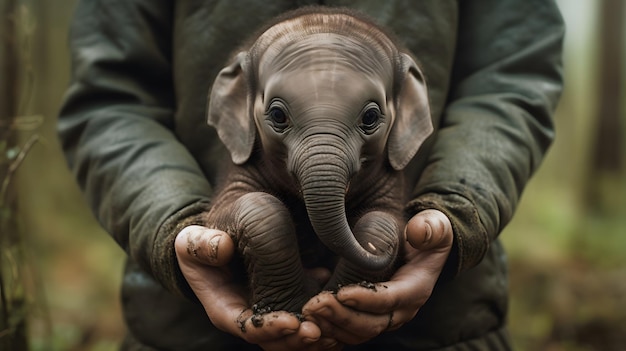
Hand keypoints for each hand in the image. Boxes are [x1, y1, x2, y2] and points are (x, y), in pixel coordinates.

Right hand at [174, 225, 339, 350]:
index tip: (291, 322)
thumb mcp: (194, 240)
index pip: (248, 329)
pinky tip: (338, 292)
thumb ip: (202, 245)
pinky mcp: (290, 299)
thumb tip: (222, 246)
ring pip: (296, 334)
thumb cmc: (203, 242)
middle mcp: (251, 317)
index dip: (270, 329)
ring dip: (316, 333)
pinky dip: (325, 311)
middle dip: (297, 340)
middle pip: (276, 341)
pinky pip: (310, 314)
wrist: (220, 238)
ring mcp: (272, 311)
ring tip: (337, 328)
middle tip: (320, 332)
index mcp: (226, 310)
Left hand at [301, 209, 453, 344]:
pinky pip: (348, 333)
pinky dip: (328, 329)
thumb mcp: (435, 226)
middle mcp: (401, 311)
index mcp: (416, 289)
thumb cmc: (424, 235)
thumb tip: (419, 232)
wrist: (419, 250)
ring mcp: (384, 319)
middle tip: (314, 304)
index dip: (366, 298)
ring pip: (357, 333)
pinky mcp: (369, 320)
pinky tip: (308, 318)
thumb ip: (431, 227)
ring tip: (307, 312)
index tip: (341, 292)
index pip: (390, 299)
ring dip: (331, 325)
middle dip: (341, 316)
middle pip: (371, 324)